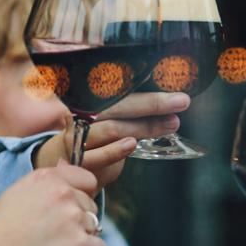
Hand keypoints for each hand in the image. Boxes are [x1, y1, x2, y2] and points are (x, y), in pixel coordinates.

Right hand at [0, 162, 105, 245]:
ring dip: (79, 238)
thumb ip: (45, 183)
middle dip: (77, 220)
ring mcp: (74, 219)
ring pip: (94, 227)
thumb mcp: (15, 196)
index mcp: (46, 179)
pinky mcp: (82, 245)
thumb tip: (66, 165)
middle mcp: (63, 194)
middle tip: (47, 236)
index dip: (79, 196)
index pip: (86, 179)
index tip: (63, 211)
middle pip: (90, 205)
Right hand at [34, 92, 190, 185]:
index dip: (145, 84)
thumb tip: (170, 99)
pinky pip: (97, 154)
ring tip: (169, 125)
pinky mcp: (76, 158)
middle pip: (118, 104)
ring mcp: (77, 135)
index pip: (118, 86)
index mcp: (89, 97)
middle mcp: (81, 113)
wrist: (63, 160)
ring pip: (112, 127)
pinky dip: (116, 150)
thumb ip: (132, 108)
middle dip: (153, 103)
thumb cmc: (95, 135)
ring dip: (144, 127)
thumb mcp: (110, 117)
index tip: (172, 84)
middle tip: (181, 101)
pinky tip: (132, 144)